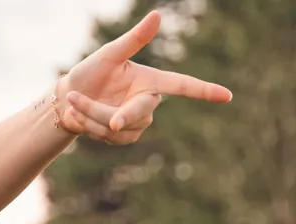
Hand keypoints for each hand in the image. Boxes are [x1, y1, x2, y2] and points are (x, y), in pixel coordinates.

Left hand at [56, 10, 231, 144]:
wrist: (68, 99)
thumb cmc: (90, 72)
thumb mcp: (109, 54)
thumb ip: (134, 39)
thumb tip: (156, 15)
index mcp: (150, 80)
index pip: (181, 85)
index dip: (204, 91)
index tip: (227, 96)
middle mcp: (148, 103)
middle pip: (138, 113)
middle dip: (105, 111)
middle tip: (75, 100)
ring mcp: (138, 123)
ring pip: (117, 127)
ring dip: (88, 115)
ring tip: (73, 101)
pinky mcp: (124, 137)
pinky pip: (108, 136)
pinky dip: (87, 125)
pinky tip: (77, 116)